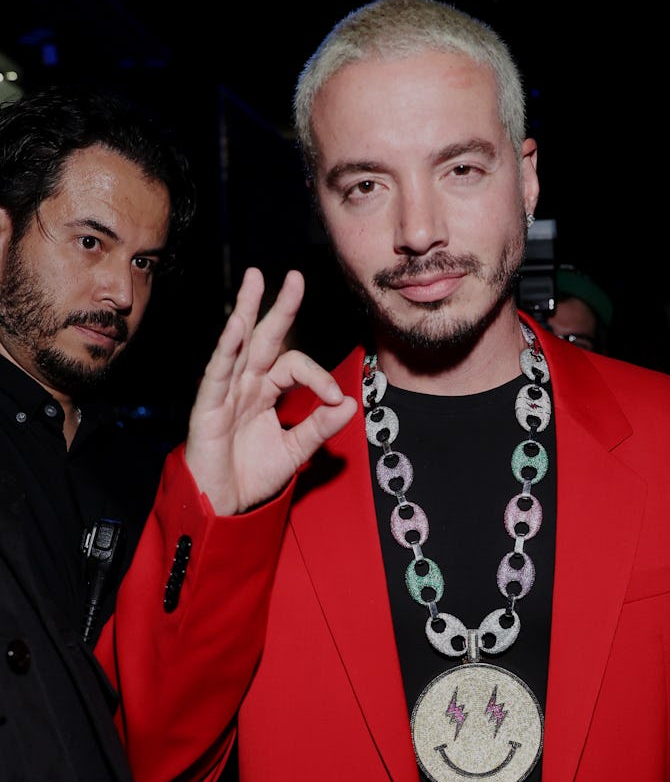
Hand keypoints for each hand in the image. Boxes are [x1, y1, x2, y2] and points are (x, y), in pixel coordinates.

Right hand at [184, 267, 357, 514]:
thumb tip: (349, 404)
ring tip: (255, 279)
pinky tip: (236, 327)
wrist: (224, 504)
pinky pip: (218, 373)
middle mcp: (245, 385)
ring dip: (247, 310)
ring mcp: (225, 392)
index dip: (318, 376)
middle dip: (278, 307)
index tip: (335, 397)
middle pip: (264, 338)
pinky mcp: (208, 407)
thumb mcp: (296, 450)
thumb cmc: (251, 475)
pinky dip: (227, 349)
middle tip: (294, 277)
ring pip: (238, 344)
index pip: (294, 366)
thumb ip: (320, 427)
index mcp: (266, 391)